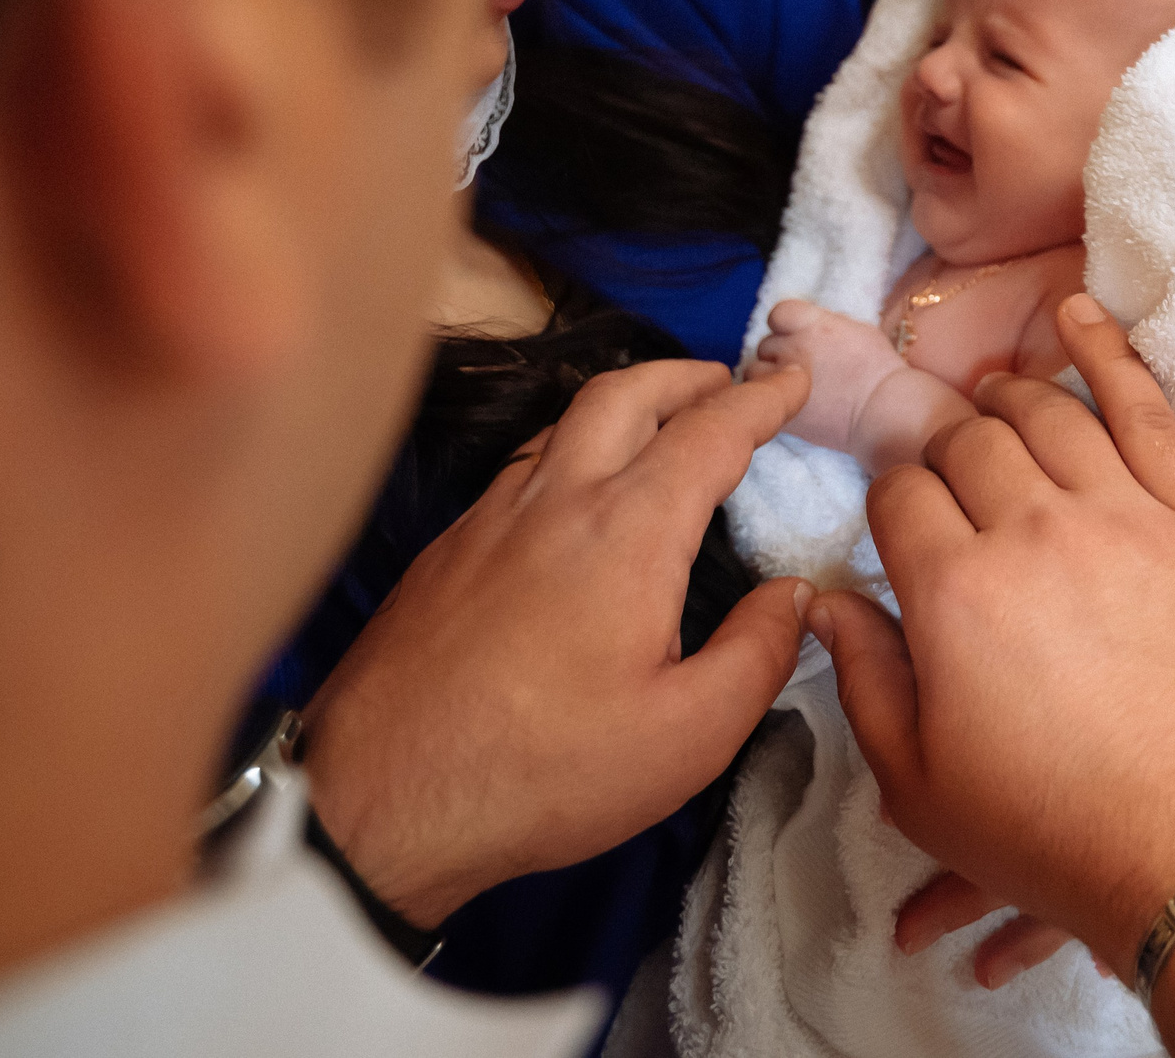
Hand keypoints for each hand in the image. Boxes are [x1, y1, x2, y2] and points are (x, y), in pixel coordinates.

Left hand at [298, 361, 811, 925]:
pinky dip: (570, 449)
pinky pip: (520, 466)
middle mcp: (555, 499)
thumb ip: (758, 654)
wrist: (379, 800)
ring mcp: (488, 518)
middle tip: (729, 384)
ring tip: (659, 426)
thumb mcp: (688, 737)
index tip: (795, 378)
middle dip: (687, 376)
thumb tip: (792, 594)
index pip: (709, 433)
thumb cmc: (545, 772)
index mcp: (627, 532)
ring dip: (624, 404)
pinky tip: (575, 495)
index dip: (762, 399)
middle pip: (625, 393)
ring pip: (563, 422)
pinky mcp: (445, 550)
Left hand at [750, 298, 905, 453]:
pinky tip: (791, 403)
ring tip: (790, 385)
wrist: (883, 409)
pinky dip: (772, 399)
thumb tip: (812, 328)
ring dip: (768, 376)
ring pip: (755, 371)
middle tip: (800, 365)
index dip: (786, 324)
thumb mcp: (858, 329)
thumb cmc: (879, 368)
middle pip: (766, 344)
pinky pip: (761, 400)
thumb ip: (827, 325)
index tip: (797, 334)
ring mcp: (784, 378)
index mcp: (812, 323)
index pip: (778, 313)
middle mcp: (793, 346)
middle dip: (779, 353)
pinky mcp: (784, 407)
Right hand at [814, 295, 1174, 978]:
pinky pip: (1149, 409)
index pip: (899, 494)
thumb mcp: (921, 789)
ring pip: (1048, 413)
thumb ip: (863, 681)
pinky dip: (1109, 351)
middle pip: (967, 442)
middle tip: (951, 476)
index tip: (904, 527)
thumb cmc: (1059, 838)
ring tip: (997, 404)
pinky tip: (1078, 315)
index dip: (892, 503)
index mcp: (953, 594)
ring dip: (1010, 397)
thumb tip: (827, 601)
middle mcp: (1034, 533)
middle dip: (945, 448)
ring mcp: (1125, 516)